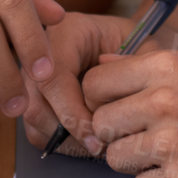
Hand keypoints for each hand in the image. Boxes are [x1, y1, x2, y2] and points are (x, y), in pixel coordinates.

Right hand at [19, 11, 136, 156]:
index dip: (72, 113)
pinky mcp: (34, 96)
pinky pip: (35, 128)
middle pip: (34, 101)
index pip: (53, 76)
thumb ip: (132, 70)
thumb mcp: (144, 49)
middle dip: (67, 130)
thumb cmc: (137, 46)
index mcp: (67, 31)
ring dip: (63, 139)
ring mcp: (33, 74)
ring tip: (95, 144)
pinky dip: (59, 142)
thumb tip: (107, 105)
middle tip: (98, 145)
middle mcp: (42, 52)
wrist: (129, 45)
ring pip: (32, 118)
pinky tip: (86, 141)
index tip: (97, 136)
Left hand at [83, 50, 177, 177]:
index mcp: (170, 68)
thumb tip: (107, 60)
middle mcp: (165, 101)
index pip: (96, 81)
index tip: (120, 112)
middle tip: (150, 140)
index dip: (102, 100)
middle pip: (102, 123)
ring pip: (115, 159)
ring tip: (174, 158)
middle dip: (121, 135)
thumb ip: (158, 65)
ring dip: (139, 164)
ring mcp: (172, 143)